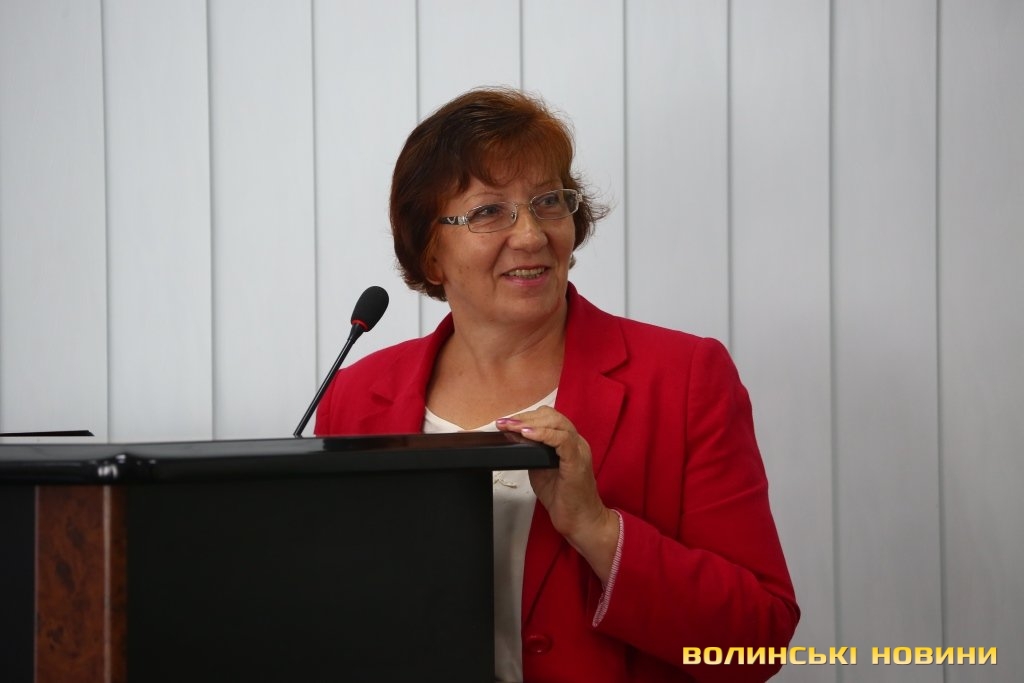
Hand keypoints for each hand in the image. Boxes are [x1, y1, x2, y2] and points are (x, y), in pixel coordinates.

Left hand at [496, 407, 619, 581]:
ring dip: (529, 423)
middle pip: (551, 416)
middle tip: (503, 423)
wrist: (581, 522)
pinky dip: (543, 434)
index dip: (526, 416)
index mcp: (569, 442)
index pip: (549, 418)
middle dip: (524, 417)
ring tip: (510, 427)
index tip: (505, 421)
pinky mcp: (577, 462)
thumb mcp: (541, 470)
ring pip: (557, 423)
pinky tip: (526, 434)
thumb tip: (514, 438)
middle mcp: (576, 442)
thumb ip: (532, 452)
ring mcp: (579, 450)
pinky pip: (562, 440)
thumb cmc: (563, 499)